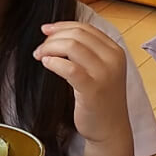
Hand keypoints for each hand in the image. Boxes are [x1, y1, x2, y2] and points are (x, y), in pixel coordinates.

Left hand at [33, 22, 130, 144]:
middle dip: (53, 38)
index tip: (46, 30)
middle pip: (77, 34)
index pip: (86, 27)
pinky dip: (54, 62)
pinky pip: (69, 67)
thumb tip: (57, 34)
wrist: (110, 129)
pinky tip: (46, 64)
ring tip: (40, 56)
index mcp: (115, 50)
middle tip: (40, 49)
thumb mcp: (99, 70)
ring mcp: (104, 73)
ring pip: (72, 46)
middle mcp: (113, 58)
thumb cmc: (100, 101)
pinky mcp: (93, 88)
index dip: (62, 26)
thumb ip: (86, 52)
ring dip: (50, 48)